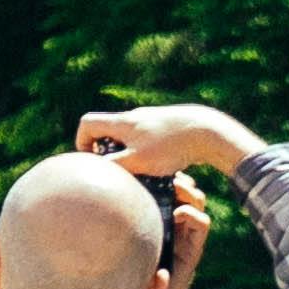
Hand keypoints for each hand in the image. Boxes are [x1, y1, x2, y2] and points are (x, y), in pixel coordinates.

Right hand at [73, 103, 265, 180]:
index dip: (82, 141)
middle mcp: (135, 116)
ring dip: (128, 153)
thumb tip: (94, 172)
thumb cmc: (170, 146)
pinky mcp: (167, 125)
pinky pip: (147, 139)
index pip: (87, 123)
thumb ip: (113, 166)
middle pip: (108, 129)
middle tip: (118, 170)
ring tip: (141, 172)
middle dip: (107, 151)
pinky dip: (146, 152)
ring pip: (129, 136)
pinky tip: (161, 168)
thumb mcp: (137, 161)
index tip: (93, 159)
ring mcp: (152, 119)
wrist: (207, 131)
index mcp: (122, 122)